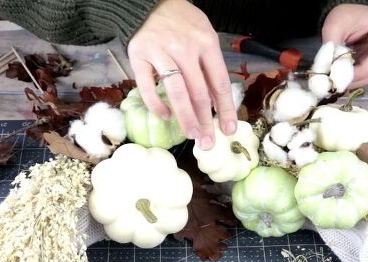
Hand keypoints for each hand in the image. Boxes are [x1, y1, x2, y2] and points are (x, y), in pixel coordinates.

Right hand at [127, 0, 236, 148]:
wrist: (150, 4)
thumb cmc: (183, 25)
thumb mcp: (204, 38)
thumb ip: (211, 67)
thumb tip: (218, 104)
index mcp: (206, 43)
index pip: (219, 82)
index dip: (225, 109)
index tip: (228, 129)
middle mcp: (185, 48)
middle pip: (199, 92)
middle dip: (205, 120)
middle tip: (208, 142)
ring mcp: (161, 52)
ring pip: (176, 92)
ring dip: (186, 118)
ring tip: (192, 135)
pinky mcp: (139, 56)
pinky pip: (147, 87)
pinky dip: (157, 104)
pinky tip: (165, 116)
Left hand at [322, 4, 367, 87]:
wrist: (350, 16)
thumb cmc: (345, 17)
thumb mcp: (334, 27)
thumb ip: (331, 48)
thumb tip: (331, 70)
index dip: (360, 73)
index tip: (341, 78)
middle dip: (358, 79)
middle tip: (338, 83)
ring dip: (358, 80)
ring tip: (340, 80)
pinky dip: (360, 77)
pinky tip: (347, 77)